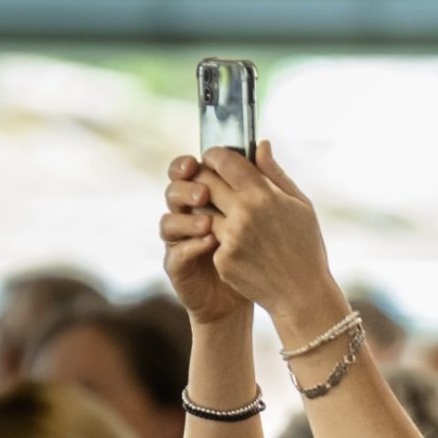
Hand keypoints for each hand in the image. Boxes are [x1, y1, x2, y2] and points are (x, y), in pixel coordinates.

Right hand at [160, 155, 250, 324]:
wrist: (259, 293)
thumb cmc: (262, 249)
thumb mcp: (268, 212)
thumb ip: (264, 179)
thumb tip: (263, 144)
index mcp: (206, 198)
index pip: (190, 173)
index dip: (188, 165)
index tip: (200, 160)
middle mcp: (189, 216)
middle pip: (174, 192)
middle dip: (186, 188)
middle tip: (204, 193)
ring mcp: (181, 241)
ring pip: (169, 221)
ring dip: (186, 218)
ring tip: (208, 222)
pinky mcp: (179, 266)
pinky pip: (176, 252)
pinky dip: (190, 245)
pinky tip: (209, 243)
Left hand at [196, 142, 333, 321]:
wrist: (303, 294)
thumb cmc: (306, 247)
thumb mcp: (301, 206)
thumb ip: (275, 174)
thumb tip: (260, 145)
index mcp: (264, 195)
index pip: (224, 160)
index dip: (215, 155)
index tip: (215, 158)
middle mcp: (243, 213)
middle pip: (205, 181)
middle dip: (204, 178)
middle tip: (209, 182)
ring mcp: (230, 238)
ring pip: (202, 210)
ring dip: (207, 208)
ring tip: (222, 214)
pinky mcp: (222, 259)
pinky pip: (210, 238)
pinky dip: (217, 237)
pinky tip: (235, 244)